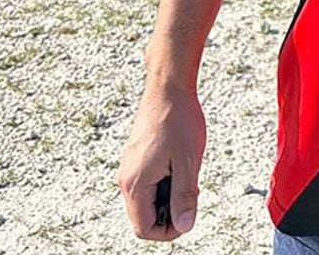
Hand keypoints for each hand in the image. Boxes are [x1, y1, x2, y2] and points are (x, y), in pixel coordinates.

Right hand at [117, 85, 205, 240]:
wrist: (168, 87)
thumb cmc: (178, 119)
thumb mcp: (188, 161)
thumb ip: (184, 197)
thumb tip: (184, 226)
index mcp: (135, 184)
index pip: (145, 229)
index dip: (169, 232)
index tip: (189, 215)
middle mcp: (126, 179)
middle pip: (144, 218)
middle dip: (169, 214)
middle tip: (191, 192)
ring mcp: (129, 168)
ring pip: (146, 201)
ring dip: (168, 198)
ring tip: (186, 175)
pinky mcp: (135, 159)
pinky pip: (147, 184)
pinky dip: (164, 184)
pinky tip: (180, 166)